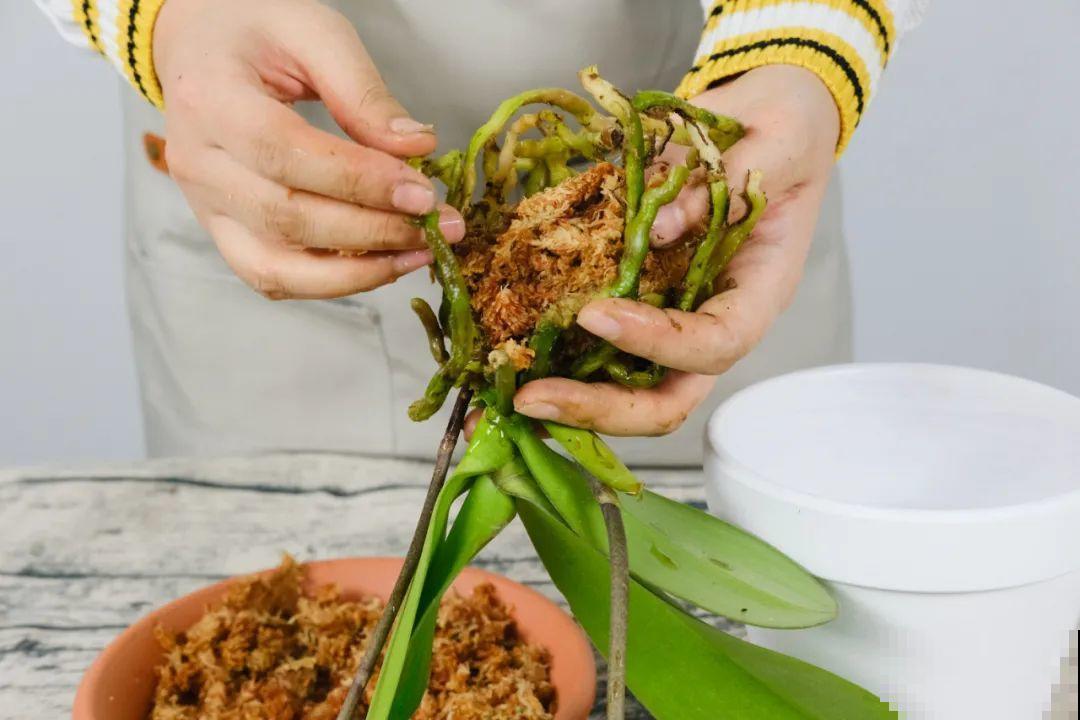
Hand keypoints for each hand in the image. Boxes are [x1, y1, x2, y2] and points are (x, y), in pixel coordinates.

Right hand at [153, 0, 463, 298]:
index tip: (421, 192)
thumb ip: (363, 91)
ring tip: (419, 254)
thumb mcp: (313, 32)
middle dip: (373, 230)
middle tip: (437, 226)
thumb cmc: (256, 31)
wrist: (200, 46)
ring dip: (357, 272)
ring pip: (276, 267)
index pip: (285, 153)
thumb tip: (416, 149)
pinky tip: (384, 264)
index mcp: (210, 99)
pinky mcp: (223, 233)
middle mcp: (198, 163)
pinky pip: (273, 278)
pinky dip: (331, 283)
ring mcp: (206, 207)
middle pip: (286, 217)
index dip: (358, 181)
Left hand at [514, 65, 839, 434]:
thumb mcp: (772, 141)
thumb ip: (717, 184)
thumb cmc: (783, 132)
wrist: (767, 119)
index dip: (658, 342)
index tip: (595, 315)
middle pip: (667, 396)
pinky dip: (556, 360)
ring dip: (569, 403)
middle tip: (532, 399)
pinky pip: (599, 346)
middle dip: (600, 407)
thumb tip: (650, 230)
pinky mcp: (638, 298)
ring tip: (505, 402)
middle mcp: (714, 318)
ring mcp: (674, 315)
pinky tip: (508, 364)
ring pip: (628, 387)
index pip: (715, 343)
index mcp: (757, 292)